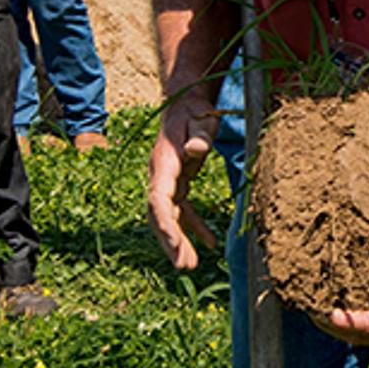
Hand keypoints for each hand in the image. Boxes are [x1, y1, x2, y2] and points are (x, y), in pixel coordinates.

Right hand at [147, 95, 219, 269]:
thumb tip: (195, 151)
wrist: (187, 101)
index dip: (165, 223)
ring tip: (190, 266)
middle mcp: (161, 175)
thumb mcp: (202, 120)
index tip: (175, 244)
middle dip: (169, 241)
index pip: (158, 198)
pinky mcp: (178, 182)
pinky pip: (183, 210)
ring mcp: (168, 180)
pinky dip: (194, 227)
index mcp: (164, 163)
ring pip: (168, 216)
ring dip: (178, 241)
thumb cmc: (196, 110)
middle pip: (159, 214)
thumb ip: (200, 136)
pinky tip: (210, 243)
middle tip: (183, 266)